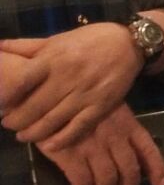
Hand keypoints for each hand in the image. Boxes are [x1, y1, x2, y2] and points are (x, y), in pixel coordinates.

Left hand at [0, 25, 144, 149]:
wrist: (130, 44)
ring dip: (33, 133)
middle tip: (9, 124)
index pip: (22, 81)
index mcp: (53, 59)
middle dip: (15, 121)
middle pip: (33, 107)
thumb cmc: (90, 40)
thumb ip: (27, 45)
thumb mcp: (57, 39)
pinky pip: (78, 127)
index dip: (6, 96)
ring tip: (24, 136)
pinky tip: (50, 145)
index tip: (0, 104)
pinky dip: (62, 139)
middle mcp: (67, 77)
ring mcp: (85, 94)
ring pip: (52, 121)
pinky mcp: (101, 106)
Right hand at [40, 104, 163, 184]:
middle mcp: (115, 137)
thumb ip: (118, 127)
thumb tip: (126, 156)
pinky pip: (83, 183)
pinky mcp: (71, 155)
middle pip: (130, 171)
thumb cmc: (77, 103)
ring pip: (108, 180)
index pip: (148, 149)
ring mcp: (94, 146)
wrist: (47, 97)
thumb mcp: (106, 109)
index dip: (158, 170)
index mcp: (127, 124)